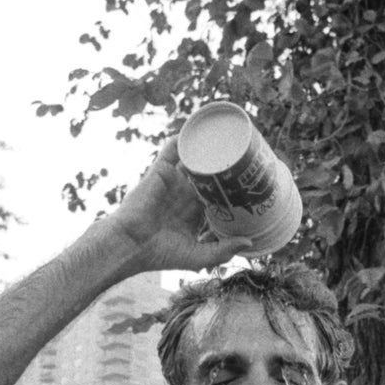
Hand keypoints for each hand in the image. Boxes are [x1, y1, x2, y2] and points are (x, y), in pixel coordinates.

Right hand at [107, 139, 249, 272]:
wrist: (131, 245)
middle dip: (227, 165)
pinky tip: (203, 128)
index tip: (253, 184)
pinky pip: (175, 146)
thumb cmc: (160, 254)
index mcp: (194, 212)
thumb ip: (223, 250)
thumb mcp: (198, 256)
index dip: (234, 189)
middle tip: (250, 156)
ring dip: (210, 146)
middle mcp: (185, 193)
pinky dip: (187, 135)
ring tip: (230, 136)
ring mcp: (174, 180)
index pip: (219, 195)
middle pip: (211, 173)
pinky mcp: (162, 169)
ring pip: (196, 157)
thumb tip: (249, 242)